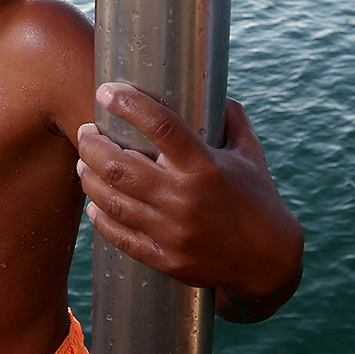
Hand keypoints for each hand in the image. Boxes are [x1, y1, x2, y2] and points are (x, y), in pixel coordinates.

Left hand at [77, 82, 303, 322]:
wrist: (270, 262)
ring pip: (113, 200)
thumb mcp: (251, 155)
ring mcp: (173, 232)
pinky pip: (120, 236)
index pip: (161, 126)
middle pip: (120, 165)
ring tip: (85, 162)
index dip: (129, 104)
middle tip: (87, 132)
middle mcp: (185, 199)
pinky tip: (94, 204)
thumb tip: (216, 93)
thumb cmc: (260, 200)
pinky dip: (101, 217)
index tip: (107, 91)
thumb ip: (233, 120)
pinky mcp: (166, 259)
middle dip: (93, 144)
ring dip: (90, 177)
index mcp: (206, 168)